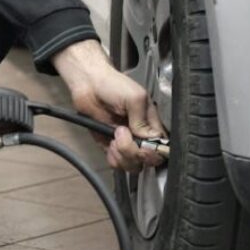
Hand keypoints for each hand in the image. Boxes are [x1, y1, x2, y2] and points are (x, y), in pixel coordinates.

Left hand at [52, 40, 164, 172]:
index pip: (161, 147)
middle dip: (134, 152)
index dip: (153, 152)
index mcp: (151, 123)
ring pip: (133, 165)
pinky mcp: (110, 147)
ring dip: (122, 155)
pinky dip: (113, 157)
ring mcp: (126, 143)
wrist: (88, 84)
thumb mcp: (134, 98)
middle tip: (122, 134)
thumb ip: (142, 120)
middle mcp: (141, 136)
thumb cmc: (112, 84)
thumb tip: (148, 139)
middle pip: (147, 160)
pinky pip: (117, 163)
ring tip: (115, 136)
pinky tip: (109, 144)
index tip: (143, 145)